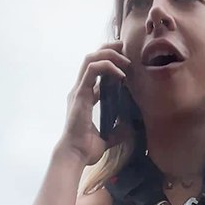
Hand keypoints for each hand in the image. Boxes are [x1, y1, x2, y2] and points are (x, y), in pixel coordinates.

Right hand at [60, 40, 132, 165]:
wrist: (75, 155)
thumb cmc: (86, 149)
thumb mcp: (108, 137)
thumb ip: (117, 130)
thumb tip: (130, 127)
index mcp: (84, 98)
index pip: (94, 71)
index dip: (109, 62)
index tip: (126, 64)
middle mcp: (79, 91)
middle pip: (91, 58)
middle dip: (109, 50)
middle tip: (124, 49)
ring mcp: (78, 91)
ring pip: (91, 59)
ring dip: (109, 55)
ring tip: (125, 61)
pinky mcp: (80, 93)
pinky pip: (93, 69)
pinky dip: (108, 66)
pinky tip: (121, 75)